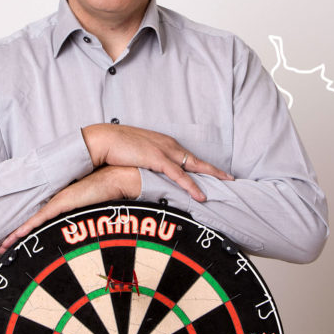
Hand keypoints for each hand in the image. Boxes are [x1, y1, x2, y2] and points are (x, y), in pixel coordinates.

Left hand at [0, 165, 139, 254]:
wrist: (116, 178)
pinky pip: (41, 218)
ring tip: (4, 247)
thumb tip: (88, 233)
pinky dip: (28, 228)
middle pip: (32, 221)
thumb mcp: (94, 209)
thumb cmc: (108, 192)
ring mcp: (58, 202)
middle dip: (16, 235)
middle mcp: (58, 202)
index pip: (41, 219)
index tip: (16, 240)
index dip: (27, 230)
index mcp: (64, 203)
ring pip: (32, 221)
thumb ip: (87, 218)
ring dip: (17, 235)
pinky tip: (17, 235)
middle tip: (3, 247)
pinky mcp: (62, 203)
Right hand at [82, 123, 232, 201]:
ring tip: (225, 184)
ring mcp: (164, 151)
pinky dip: (191, 185)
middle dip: (214, 169)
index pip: (187, 155)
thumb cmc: (115, 146)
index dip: (201, 165)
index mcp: (163, 142)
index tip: (213, 171)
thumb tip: (148, 171)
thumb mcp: (135, 152)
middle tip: (230, 178)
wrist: (103, 139)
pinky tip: (200, 195)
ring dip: (209, 176)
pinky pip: (179, 175)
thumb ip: (145, 160)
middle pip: (196, 159)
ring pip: (193, 166)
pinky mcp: (157, 159)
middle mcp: (167, 145)